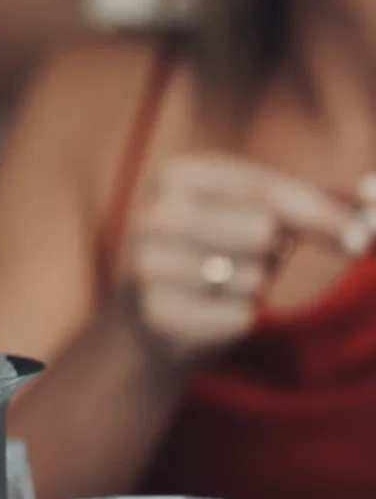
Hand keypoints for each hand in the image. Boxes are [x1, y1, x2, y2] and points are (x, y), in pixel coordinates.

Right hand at [121, 154, 362, 364]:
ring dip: (251, 288)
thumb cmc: (212, 258)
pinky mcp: (158, 313)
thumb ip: (307, 208)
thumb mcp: (246, 215)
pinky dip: (237, 318)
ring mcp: (149, 264)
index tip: (361, 238)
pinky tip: (208, 312)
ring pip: (253, 277)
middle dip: (273, 253)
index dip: (319, 213)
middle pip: (261, 230)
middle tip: (247, 259)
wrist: (145, 323)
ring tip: (218, 286)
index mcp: (176, 175)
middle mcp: (155, 213)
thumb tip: (368, 223)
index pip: (265, 188)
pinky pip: (239, 315)